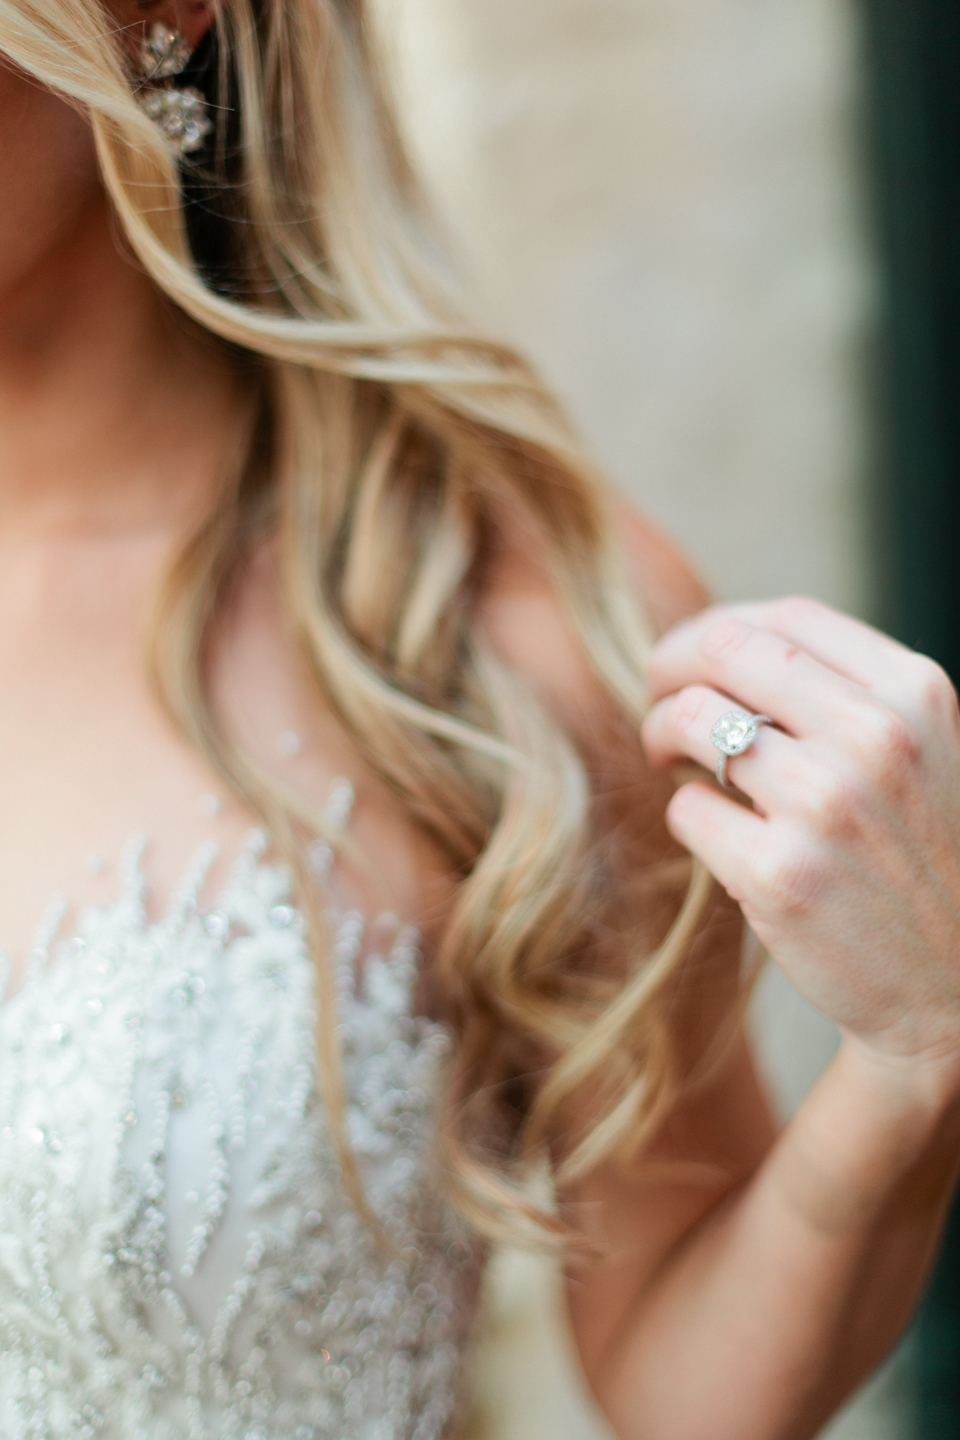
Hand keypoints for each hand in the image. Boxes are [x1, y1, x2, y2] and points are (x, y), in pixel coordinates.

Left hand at [641, 597, 959, 1101]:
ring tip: (672, 761)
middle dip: (669, 668)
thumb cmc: (921, 860)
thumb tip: (724, 646)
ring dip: (661, 735)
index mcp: (916, 694)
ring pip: (690, 722)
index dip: (721, 632)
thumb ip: (846, 693)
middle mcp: (875, 738)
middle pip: (723, 651)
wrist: (955, 992)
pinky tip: (713, 829)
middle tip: (657, 699)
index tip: (696, 661)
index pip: (786, 617)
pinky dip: (685, 812)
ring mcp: (827, 805)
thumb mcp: (922, 753)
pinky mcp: (780, 874)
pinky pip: (686, 809)